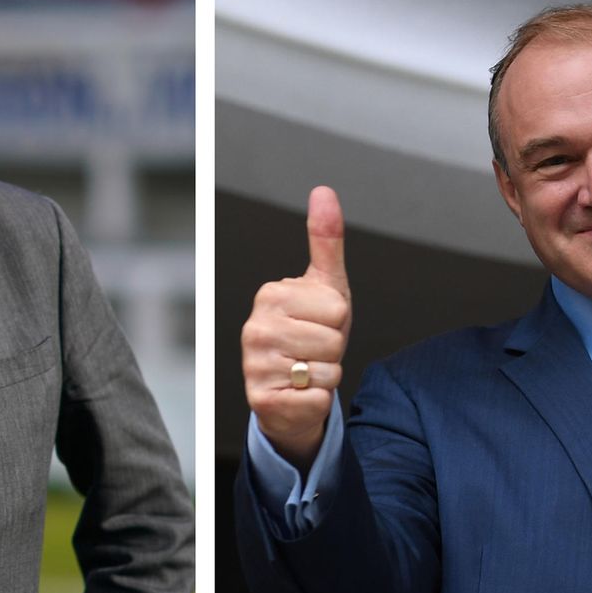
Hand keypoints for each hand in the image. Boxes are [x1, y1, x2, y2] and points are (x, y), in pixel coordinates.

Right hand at [241, 185, 350, 466]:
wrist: (294, 390)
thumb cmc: (311, 335)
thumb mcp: (326, 286)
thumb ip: (326, 240)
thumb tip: (324, 192)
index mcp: (270, 295)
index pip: (337, 308)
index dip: (337, 320)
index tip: (319, 323)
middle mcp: (255, 328)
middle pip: (333, 340)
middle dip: (333, 350)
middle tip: (313, 350)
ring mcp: (254, 364)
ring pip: (327, 370)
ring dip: (326, 376)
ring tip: (307, 370)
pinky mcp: (261, 399)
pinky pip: (318, 398)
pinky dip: (317, 400)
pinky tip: (299, 392)